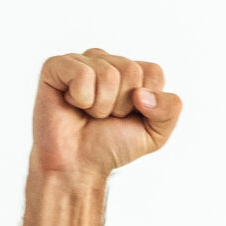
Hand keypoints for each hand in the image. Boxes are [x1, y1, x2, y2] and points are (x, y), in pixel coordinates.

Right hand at [31, 49, 181, 181]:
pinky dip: (81, 98)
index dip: (146, 103)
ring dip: (101, 106)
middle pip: (131, 70)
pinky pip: (82, 74)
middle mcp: (106, 61)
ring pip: (108, 74)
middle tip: (105, 117)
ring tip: (89, 113)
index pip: (153, 72)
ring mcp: (81, 61)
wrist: (79, 165)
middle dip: (122, 105)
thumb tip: (142, 94)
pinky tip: (72, 104)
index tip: (128, 117)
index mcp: (131, 72)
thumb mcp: (155, 134)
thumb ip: (169, 110)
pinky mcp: (56, 66)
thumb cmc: (112, 146)